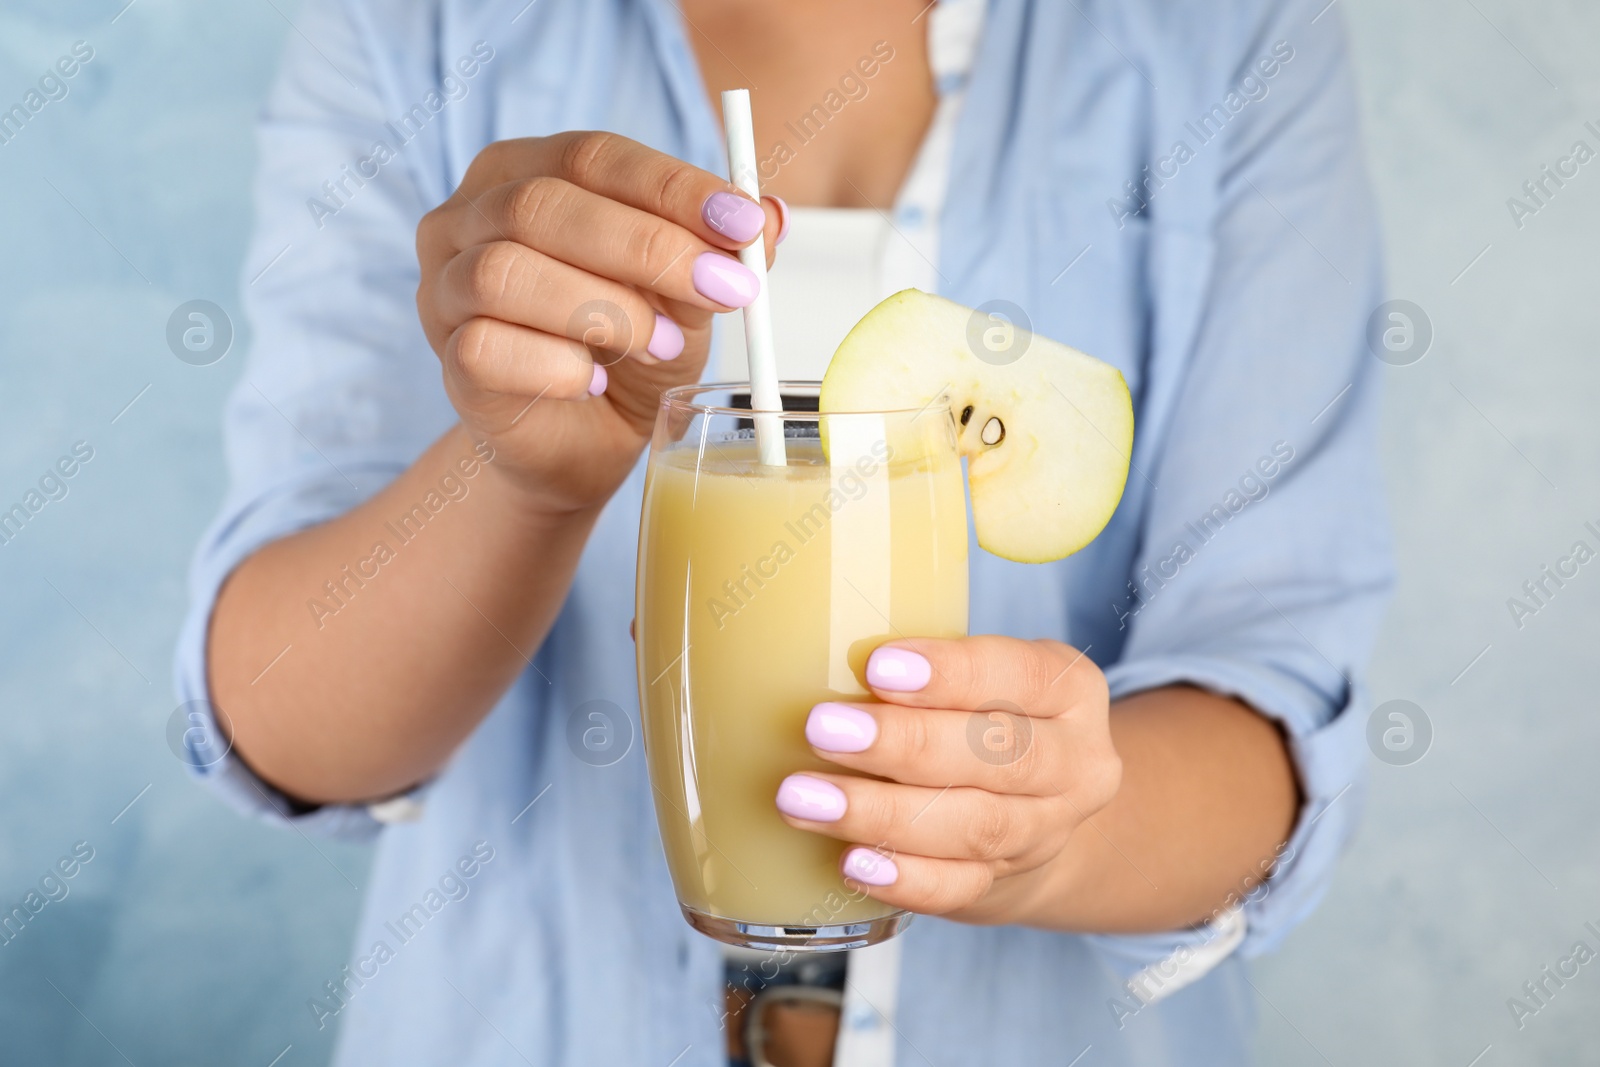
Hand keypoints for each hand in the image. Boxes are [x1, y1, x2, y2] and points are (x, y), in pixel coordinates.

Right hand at [415, 131, 782, 514]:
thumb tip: (770, 215)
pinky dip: (557, 365)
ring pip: (507, 272)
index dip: (673, 187)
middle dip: (648, 248)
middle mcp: (469, 216)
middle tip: (723, 290)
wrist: (582, 443)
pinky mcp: (447, 359)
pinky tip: (594, 382)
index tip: (744, 225)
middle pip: (544, 205)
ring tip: (661, 346)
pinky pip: (486, 347)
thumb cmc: (627, 352)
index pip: (594, 156)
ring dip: (604, 310)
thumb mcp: (686, 295)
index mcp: (526, 171)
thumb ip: (718, 252)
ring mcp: (444, 287)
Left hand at [775, 636, 1121, 923]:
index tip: (875, 667)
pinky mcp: (1006, 883)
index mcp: (1071, 689)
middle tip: (822, 730)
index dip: (951, 673)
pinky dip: (904, 878)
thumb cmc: (978, 714)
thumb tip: (811, 643)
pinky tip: (852, 862)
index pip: (1022, 675)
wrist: (1026, 810)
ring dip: (882, 812)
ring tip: (805, 798)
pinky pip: (958, 888)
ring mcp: (1045, 832)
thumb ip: (921, 664)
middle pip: (1000, 756)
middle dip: (904, 743)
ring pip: (975, 827)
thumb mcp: (980, 671)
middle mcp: (1074, 764)